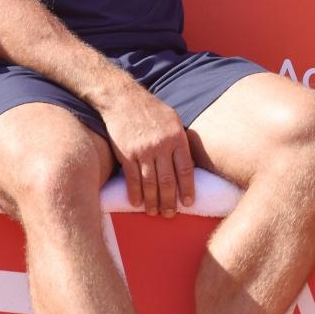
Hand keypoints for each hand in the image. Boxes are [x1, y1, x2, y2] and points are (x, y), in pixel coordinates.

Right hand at [100, 87, 194, 217]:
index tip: (189, 204)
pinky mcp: (126, 154)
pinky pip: (132, 179)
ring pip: (150, 183)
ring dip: (152, 202)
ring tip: (155, 213)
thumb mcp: (174, 120)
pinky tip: (137, 203)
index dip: (188, 189)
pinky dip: (134, 193)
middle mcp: (161, 146)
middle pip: (168, 181)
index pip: (185, 170)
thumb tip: (191, 164)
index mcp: (177, 138)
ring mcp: (142, 151)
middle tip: (170, 214)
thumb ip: (182, 141)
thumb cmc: (152, 109)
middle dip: (170, 201)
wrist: (123, 99)